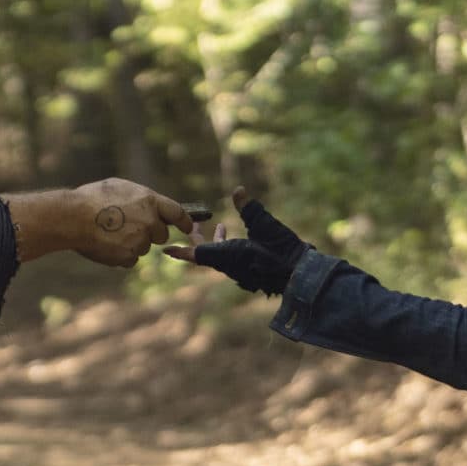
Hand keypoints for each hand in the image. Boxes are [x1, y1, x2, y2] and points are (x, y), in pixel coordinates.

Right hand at [67, 178, 193, 266]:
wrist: (72, 218)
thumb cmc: (91, 198)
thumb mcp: (118, 187)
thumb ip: (139, 197)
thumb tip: (148, 204)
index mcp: (149, 201)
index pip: (178, 213)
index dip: (185, 221)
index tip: (189, 227)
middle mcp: (149, 222)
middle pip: (161, 234)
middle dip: (150, 233)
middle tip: (130, 227)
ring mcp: (140, 241)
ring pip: (143, 247)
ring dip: (132, 243)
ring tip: (110, 233)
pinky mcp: (128, 256)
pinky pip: (130, 259)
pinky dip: (121, 255)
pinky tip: (106, 244)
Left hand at [165, 186, 306, 295]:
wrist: (299, 274)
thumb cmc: (283, 249)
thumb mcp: (265, 224)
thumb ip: (249, 208)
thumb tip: (238, 191)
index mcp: (229, 255)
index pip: (199, 254)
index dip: (181, 251)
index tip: (166, 250)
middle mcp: (231, 266)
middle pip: (207, 254)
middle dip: (197, 240)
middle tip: (191, 226)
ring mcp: (240, 271)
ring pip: (221, 256)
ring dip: (215, 242)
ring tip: (218, 226)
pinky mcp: (250, 271)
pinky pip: (232, 259)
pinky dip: (229, 246)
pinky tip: (237, 236)